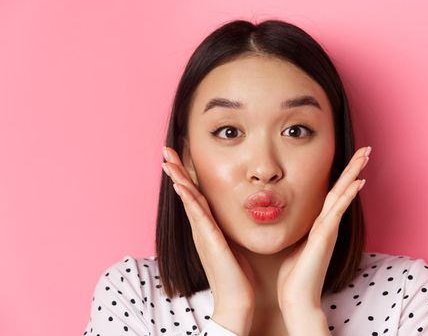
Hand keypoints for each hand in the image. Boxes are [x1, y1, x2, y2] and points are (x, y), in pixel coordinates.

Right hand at [162, 146, 255, 335]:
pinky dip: (188, 199)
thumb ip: (229, 230)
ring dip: (178, 178)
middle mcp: (201, 229)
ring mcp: (203, 234)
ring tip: (168, 159)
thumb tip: (236, 216)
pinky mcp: (210, 241)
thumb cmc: (237, 276)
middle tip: (166, 150)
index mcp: (207, 228)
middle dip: (176, 171)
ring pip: (188, 200)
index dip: (187, 176)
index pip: (195, 196)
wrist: (236, 301)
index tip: (180, 157)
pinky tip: (180, 185)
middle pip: (186, 193)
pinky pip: (197, 216)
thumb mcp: (233, 246)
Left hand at [276, 146, 370, 314]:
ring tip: (365, 155)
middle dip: (354, 168)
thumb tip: (292, 221)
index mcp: (320, 225)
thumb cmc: (294, 275)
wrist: (296, 297)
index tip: (351, 159)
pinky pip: (338, 211)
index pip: (333, 194)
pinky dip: (348, 195)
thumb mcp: (295, 246)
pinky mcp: (325, 237)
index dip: (342, 176)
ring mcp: (328, 230)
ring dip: (354, 173)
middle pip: (342, 189)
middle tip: (366, 148)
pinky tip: (358, 181)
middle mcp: (327, 225)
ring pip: (343, 195)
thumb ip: (300, 232)